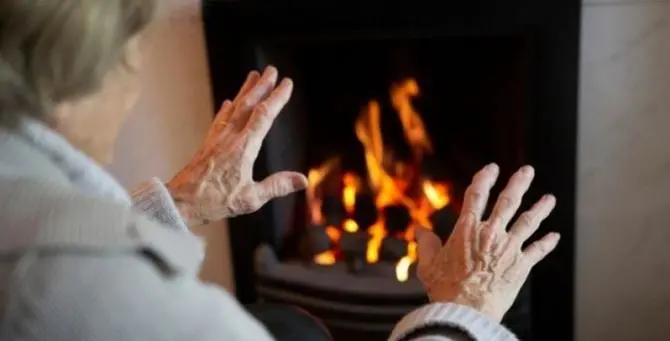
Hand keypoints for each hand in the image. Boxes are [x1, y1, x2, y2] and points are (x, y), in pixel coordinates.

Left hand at [167, 66, 307, 225]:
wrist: (180, 202)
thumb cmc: (215, 201)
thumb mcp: (250, 199)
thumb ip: (277, 186)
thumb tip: (302, 179)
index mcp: (243, 147)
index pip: (264, 116)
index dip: (277, 98)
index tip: (286, 83)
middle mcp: (230, 137)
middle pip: (248, 104)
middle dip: (261, 86)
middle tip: (271, 70)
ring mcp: (217, 139)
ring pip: (233, 108)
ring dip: (245, 91)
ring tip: (253, 76)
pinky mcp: (208, 144)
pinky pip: (220, 120)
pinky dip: (227, 109)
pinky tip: (227, 103)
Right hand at [415, 164, 559, 321]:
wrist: (467, 310)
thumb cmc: (446, 288)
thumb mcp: (429, 264)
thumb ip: (426, 244)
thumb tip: (420, 230)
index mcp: (467, 229)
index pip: (477, 195)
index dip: (484, 178)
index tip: (491, 169)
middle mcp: (491, 233)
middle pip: (508, 202)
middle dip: (519, 184)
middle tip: (527, 171)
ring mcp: (509, 248)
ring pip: (528, 221)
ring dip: (540, 208)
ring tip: (549, 198)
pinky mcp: (521, 265)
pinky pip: (538, 250)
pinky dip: (547, 243)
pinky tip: (554, 236)